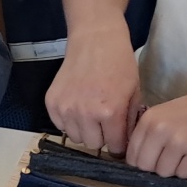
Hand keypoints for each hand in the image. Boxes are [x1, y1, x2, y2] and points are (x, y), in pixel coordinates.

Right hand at [45, 22, 142, 154]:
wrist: (95, 40)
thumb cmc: (119, 64)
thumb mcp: (134, 92)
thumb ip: (129, 122)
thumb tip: (125, 144)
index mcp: (109, 112)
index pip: (114, 146)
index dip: (119, 144)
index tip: (119, 139)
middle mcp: (85, 114)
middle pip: (93, 145)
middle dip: (101, 136)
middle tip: (104, 121)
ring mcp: (65, 109)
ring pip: (75, 137)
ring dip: (84, 130)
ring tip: (90, 113)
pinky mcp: (51, 103)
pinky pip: (60, 126)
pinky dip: (69, 121)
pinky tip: (77, 105)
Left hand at [126, 88, 186, 178]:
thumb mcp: (169, 113)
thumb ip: (151, 132)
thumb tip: (136, 160)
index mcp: (150, 118)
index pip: (133, 155)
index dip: (144, 162)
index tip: (156, 160)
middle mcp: (161, 129)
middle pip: (146, 167)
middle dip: (160, 168)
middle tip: (176, 159)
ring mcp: (180, 142)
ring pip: (166, 173)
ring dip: (178, 169)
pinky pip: (186, 175)